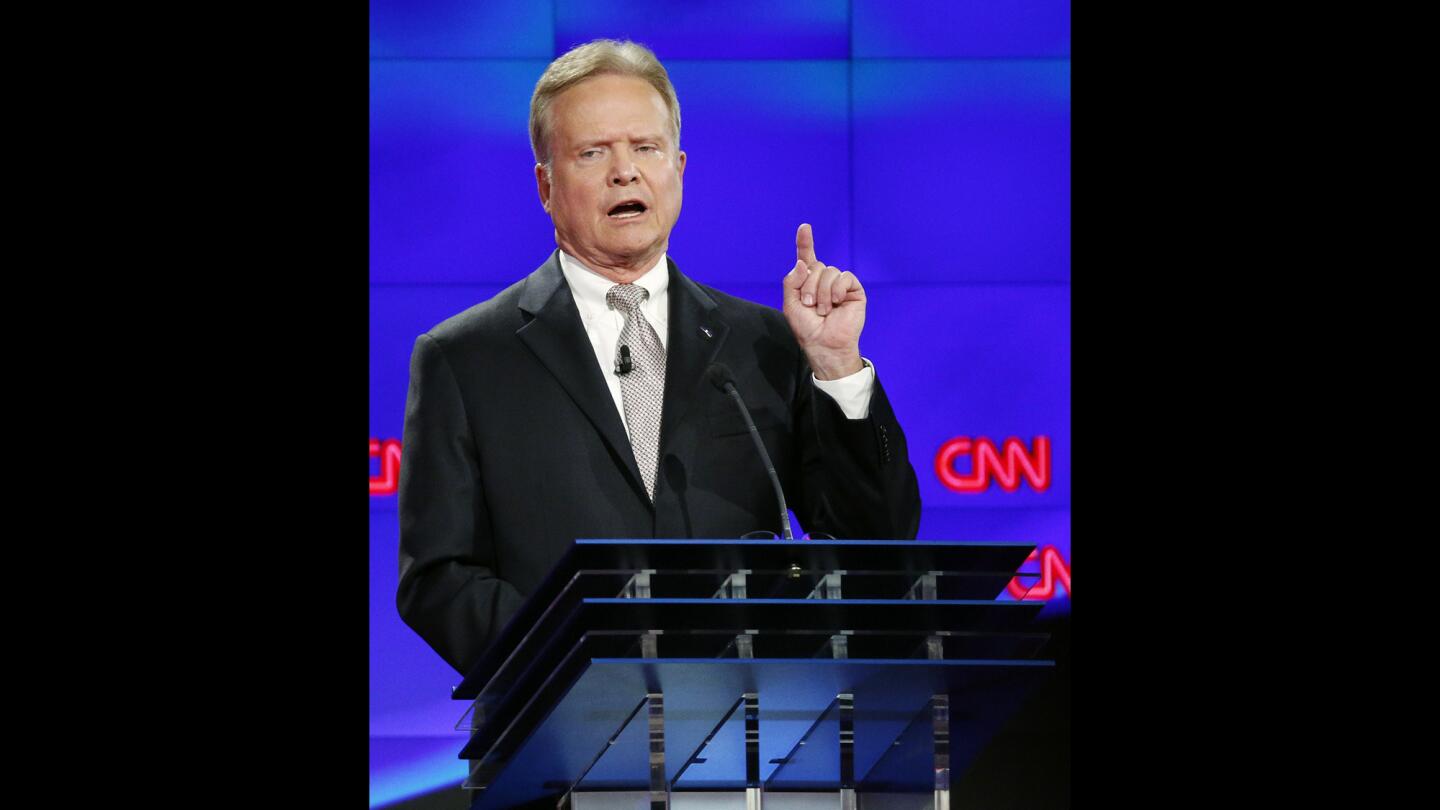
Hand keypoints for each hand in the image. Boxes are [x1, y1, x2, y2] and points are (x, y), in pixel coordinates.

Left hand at [783, 223, 865, 379]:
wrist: (824, 344)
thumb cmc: (807, 328)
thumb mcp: (791, 304)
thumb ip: (792, 281)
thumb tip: (803, 263)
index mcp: (808, 281)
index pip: (807, 258)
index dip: (805, 243)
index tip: (804, 227)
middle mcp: (824, 280)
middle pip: (815, 265)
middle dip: (809, 286)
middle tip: (810, 305)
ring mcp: (839, 284)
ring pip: (829, 271)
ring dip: (822, 292)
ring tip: (823, 310)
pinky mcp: (853, 290)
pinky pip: (844, 277)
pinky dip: (837, 290)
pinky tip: (837, 303)